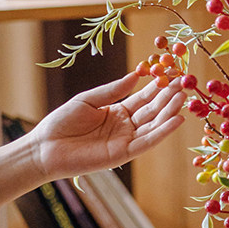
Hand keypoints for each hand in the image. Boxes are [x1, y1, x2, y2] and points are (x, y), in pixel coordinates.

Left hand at [29, 72, 185, 181]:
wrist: (45, 148)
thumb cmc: (62, 122)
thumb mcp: (88, 100)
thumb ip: (112, 90)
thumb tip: (135, 75)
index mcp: (118, 112)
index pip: (144, 98)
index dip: (158, 86)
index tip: (172, 73)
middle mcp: (127, 126)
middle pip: (153, 110)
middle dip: (168, 97)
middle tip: (184, 83)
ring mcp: (127, 140)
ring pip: (154, 125)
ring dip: (170, 112)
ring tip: (183, 96)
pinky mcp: (124, 154)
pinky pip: (147, 142)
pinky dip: (163, 132)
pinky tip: (176, 120)